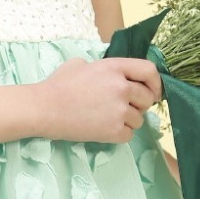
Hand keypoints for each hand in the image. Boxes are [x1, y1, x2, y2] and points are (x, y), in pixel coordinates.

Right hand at [40, 56, 161, 143]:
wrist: (44, 109)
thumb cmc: (57, 85)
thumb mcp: (80, 64)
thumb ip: (102, 68)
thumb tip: (111, 75)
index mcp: (114, 67)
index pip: (149, 71)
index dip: (155, 83)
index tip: (153, 92)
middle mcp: (121, 87)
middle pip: (147, 99)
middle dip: (140, 105)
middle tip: (124, 108)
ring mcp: (119, 110)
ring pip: (139, 119)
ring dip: (127, 121)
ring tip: (106, 119)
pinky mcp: (114, 131)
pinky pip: (129, 135)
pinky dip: (119, 135)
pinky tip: (103, 129)